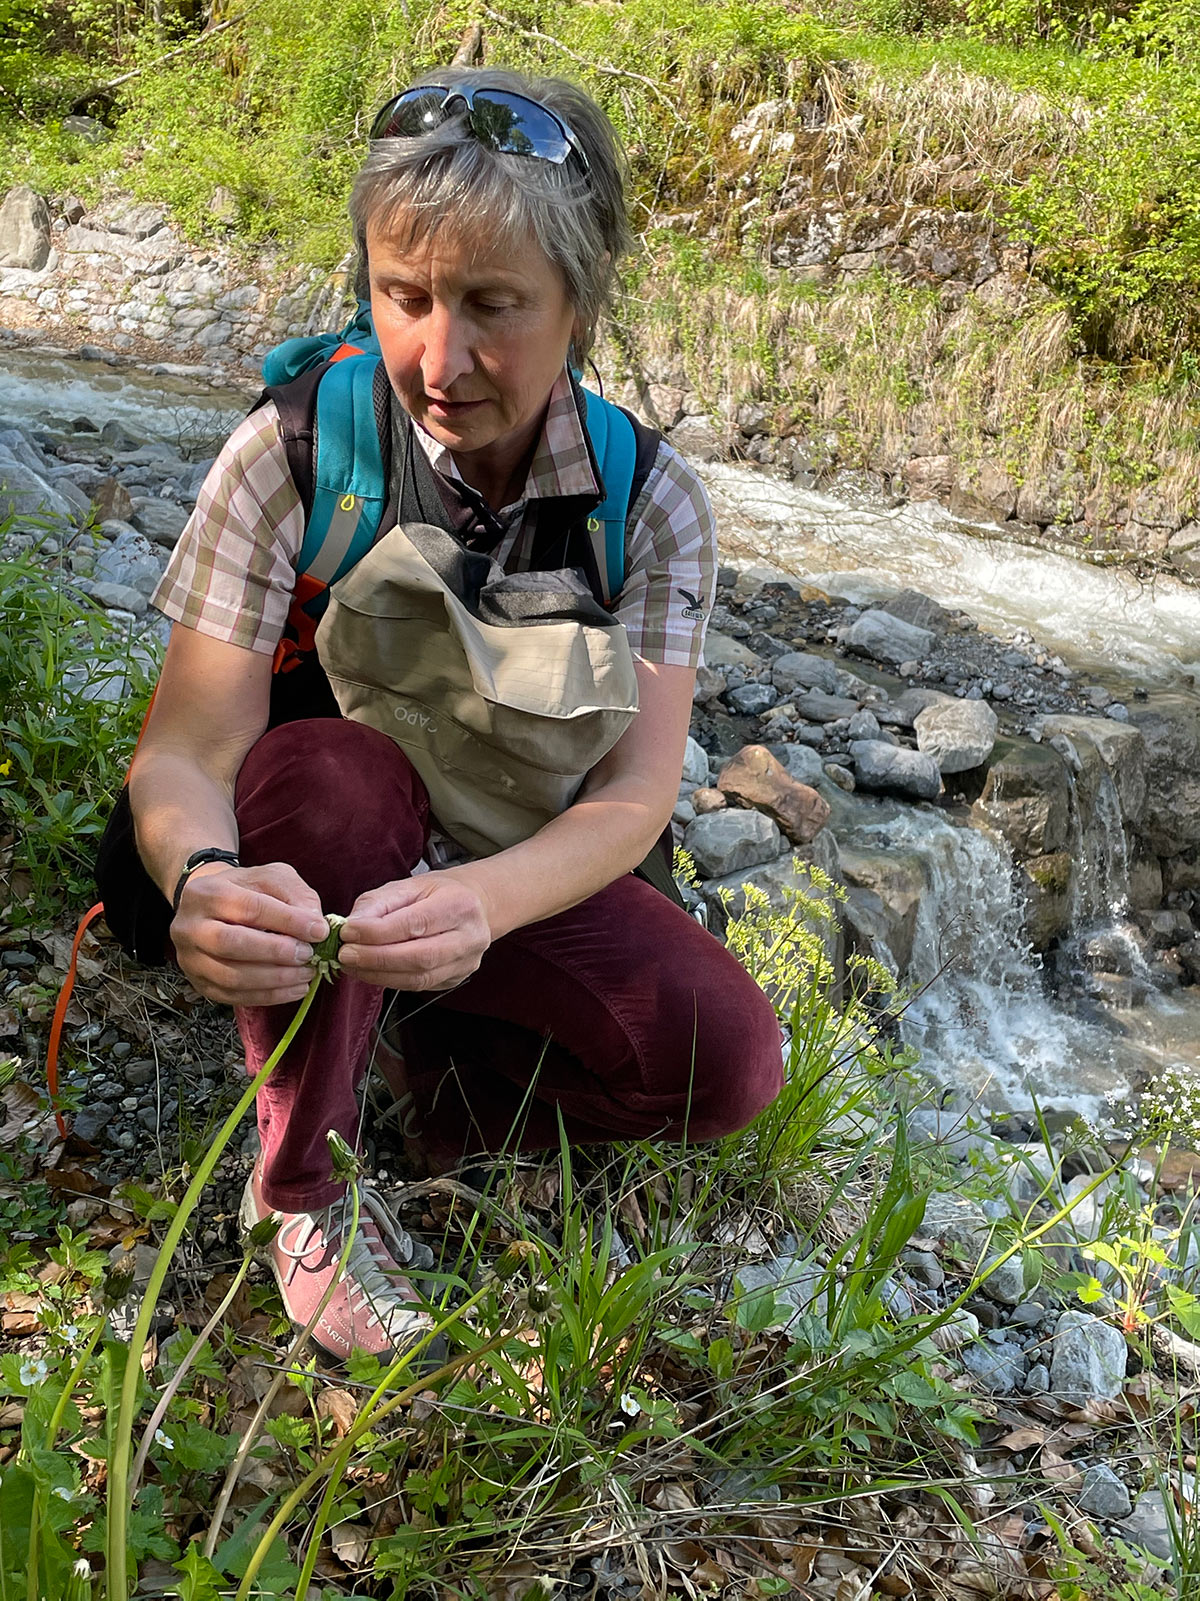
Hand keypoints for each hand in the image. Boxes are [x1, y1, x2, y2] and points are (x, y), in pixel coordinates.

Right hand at [170, 862, 328, 1007]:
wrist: (212, 906)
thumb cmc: (247, 890)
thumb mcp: (272, 878)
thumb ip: (295, 896)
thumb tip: (316, 926)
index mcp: (207, 893)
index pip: (249, 908)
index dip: (287, 921)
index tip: (318, 931)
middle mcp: (190, 927)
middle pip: (231, 944)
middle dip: (276, 952)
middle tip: (307, 955)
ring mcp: (190, 959)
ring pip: (231, 977)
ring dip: (275, 980)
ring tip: (306, 974)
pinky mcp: (199, 983)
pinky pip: (233, 996)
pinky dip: (268, 996)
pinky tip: (294, 989)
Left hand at [338, 871, 492, 990]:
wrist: (474, 906)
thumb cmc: (438, 894)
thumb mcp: (408, 885)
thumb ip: (378, 903)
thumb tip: (351, 925)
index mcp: (459, 904)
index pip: (415, 923)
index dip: (377, 932)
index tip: (347, 932)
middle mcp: (470, 936)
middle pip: (419, 957)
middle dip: (376, 958)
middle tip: (345, 955)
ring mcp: (467, 962)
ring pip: (419, 978)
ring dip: (378, 975)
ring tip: (352, 965)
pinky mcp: (457, 979)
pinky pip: (419, 986)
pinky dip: (390, 981)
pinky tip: (370, 972)